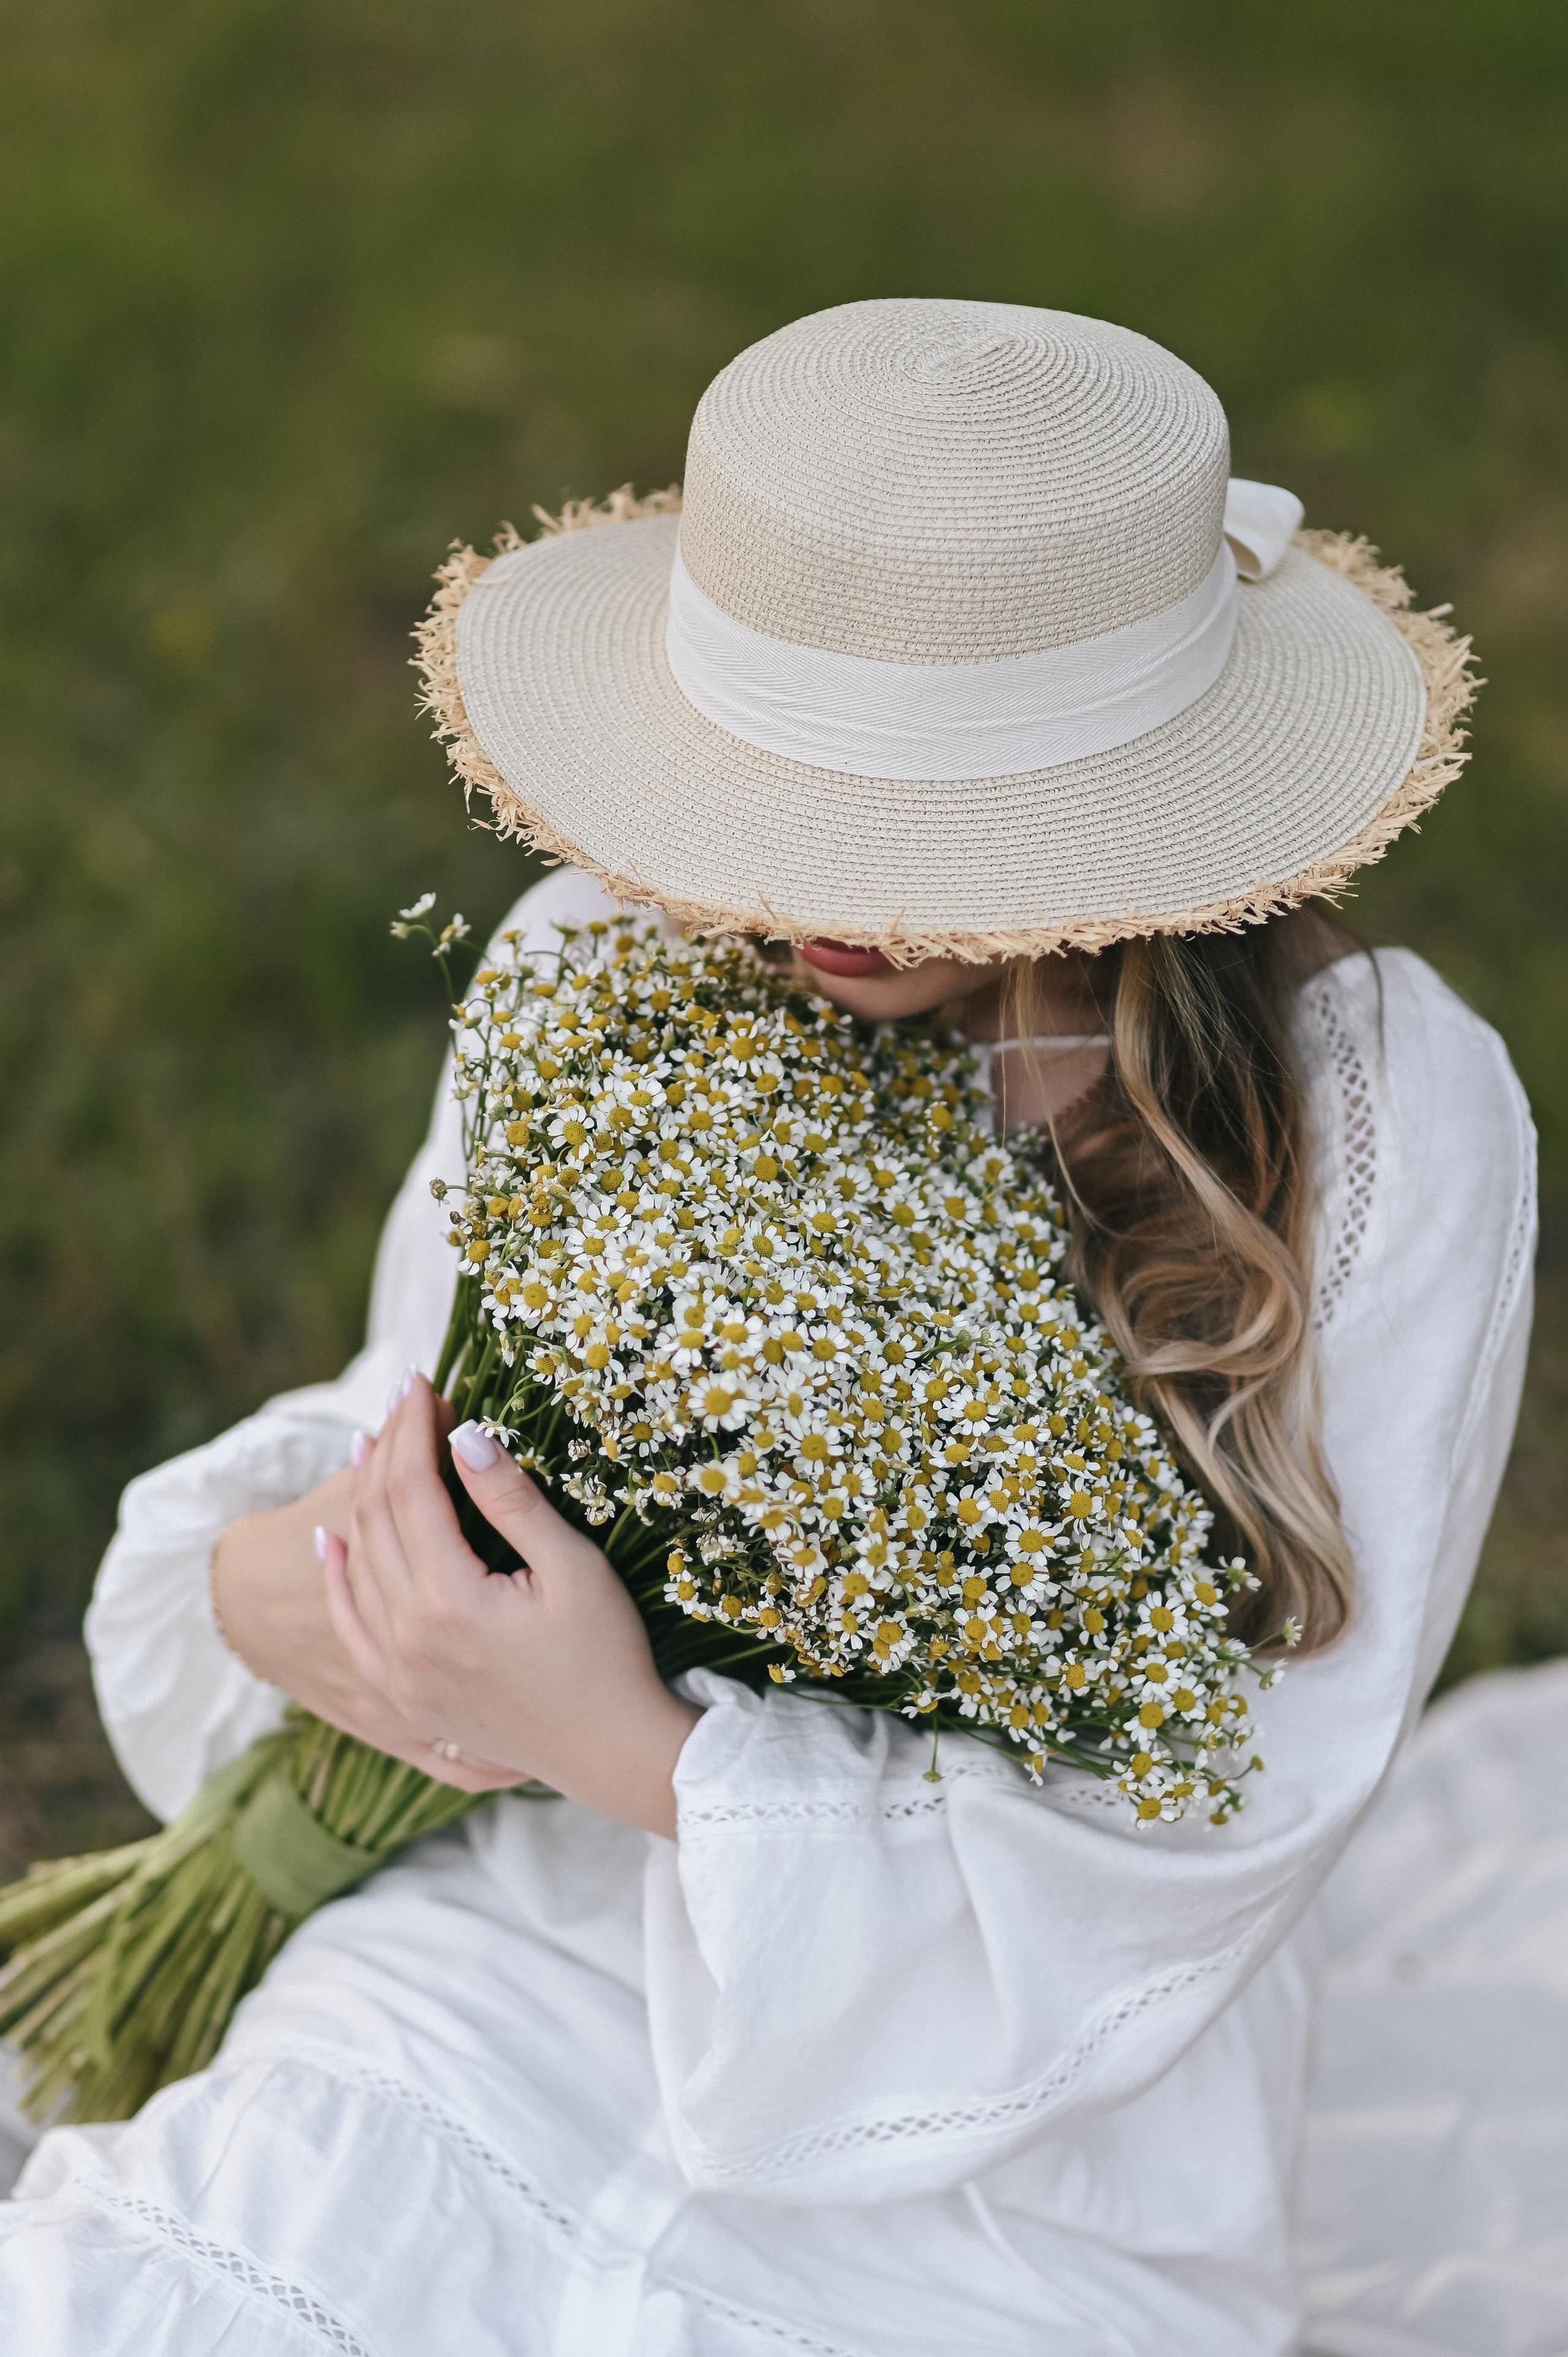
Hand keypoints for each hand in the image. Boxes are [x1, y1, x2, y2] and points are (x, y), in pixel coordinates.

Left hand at [321, 1379, 699, 1837]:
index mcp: (449, 1600)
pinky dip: (337, 1576)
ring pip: (359, 1563)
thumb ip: (512, 1501)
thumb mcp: (573, 1567)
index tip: (420, 1382)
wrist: (609, 1751)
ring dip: (360, 1498)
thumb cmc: (606, 1655)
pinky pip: (350, 1624)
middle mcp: (408, 1636)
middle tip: (404, 1400)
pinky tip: (330, 1540)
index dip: (412, 1428)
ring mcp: (398, 1671)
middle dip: (386, 1449)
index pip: (411, 1488)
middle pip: (376, 1519)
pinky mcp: (402, 1695)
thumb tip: (464, 1435)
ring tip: (371, 1443)